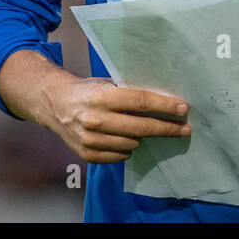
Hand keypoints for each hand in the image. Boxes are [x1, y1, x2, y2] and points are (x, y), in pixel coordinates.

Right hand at [42, 77, 190, 163]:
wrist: (55, 104)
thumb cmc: (87, 91)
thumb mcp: (106, 83)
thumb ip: (129, 93)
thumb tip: (164, 101)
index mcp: (102, 96)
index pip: (141, 102)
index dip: (164, 106)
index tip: (183, 109)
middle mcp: (96, 119)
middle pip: (141, 127)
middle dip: (167, 128)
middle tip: (184, 129)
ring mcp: (90, 139)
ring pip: (133, 143)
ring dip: (141, 136)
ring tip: (140, 127)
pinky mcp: (87, 154)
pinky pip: (121, 155)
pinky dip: (127, 147)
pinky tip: (124, 137)